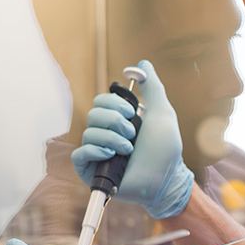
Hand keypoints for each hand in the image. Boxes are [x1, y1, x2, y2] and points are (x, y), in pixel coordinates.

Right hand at [71, 59, 194, 217]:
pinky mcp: (92, 170)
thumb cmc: (166, 150)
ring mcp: (98, 152)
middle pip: (93, 113)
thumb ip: (153, 87)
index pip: (101, 100)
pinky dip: (95, 151)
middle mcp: (106, 134)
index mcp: (119, 120)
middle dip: (115, 121)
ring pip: (88, 132)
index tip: (132, 112)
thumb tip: (142, 64)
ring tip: (129, 149)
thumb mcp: (162, 113)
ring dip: (112, 138)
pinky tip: (112, 156)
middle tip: (133, 133)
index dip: (114, 103)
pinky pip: (79, 154)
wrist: (165, 179)